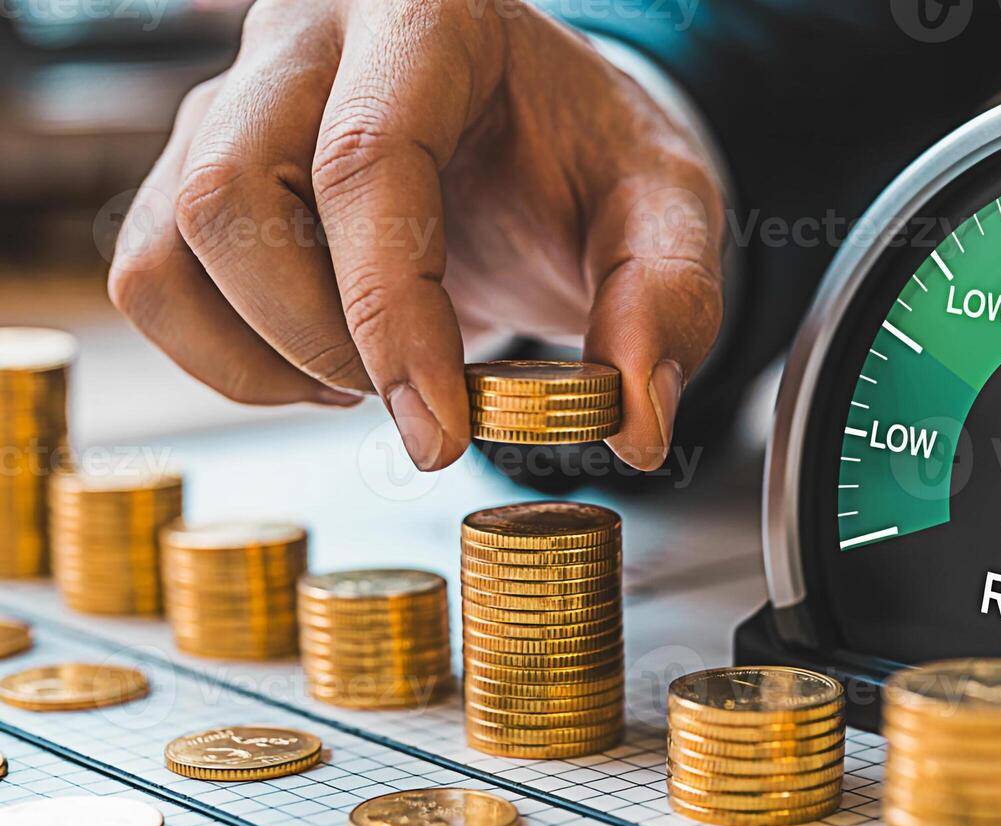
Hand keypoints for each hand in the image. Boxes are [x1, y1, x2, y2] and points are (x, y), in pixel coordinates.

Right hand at [108, 0, 724, 471]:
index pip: (367, 162)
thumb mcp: (670, 214)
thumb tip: (633, 428)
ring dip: (265, 358)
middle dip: (319, 340)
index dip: (391, 313)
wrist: (540, 134)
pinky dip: (228, 360)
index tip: (438, 430)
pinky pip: (153, 280)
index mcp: (430, 18)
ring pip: (169, 246)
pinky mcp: (195, 167)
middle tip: (416, 399)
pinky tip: (326, 362)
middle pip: (230, 196)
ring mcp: (232, 99)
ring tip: (374, 378)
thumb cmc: (595, 158)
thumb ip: (667, 304)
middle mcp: (306, 37)